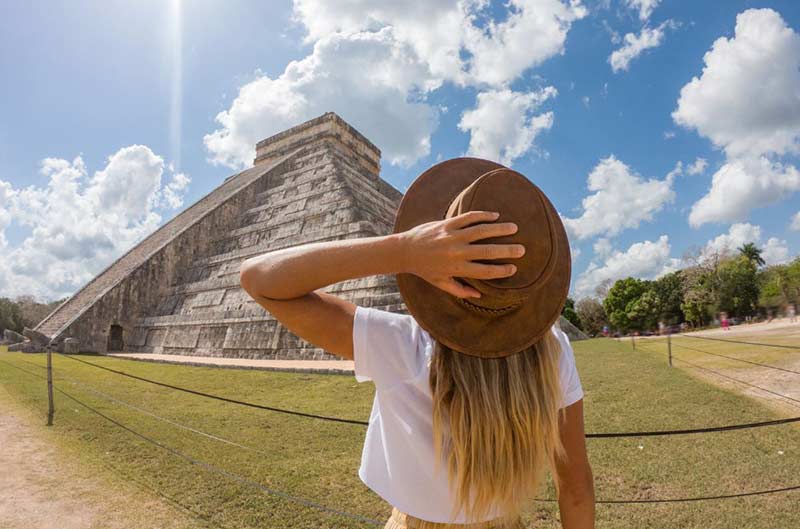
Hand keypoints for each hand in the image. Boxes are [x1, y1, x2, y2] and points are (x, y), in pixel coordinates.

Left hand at [398, 210, 524, 298]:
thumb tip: (479, 295)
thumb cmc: (424, 269)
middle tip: (522, 249)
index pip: (485, 271)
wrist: (405, 250)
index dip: (501, 270)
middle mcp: (457, 252)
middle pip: (488, 251)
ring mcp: (452, 236)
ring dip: (499, 229)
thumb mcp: (441, 283)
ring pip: (481, 231)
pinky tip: (494, 215)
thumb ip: (460, 290)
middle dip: (507, 250)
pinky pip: (468, 218)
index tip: (513, 268)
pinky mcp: (447, 223)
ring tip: (513, 228)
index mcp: (457, 269)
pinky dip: (483, 215)